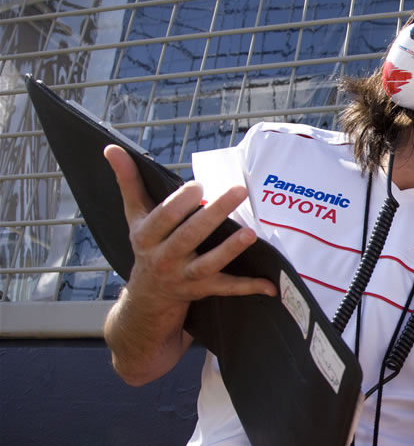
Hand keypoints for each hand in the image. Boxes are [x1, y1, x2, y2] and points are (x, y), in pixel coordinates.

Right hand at [104, 144, 275, 312]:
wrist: (148, 296)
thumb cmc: (147, 245)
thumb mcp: (134, 216)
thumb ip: (129, 182)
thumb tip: (112, 149)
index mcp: (147, 236)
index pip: (163, 217)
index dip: (180, 202)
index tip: (199, 185)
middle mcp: (164, 258)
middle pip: (189, 236)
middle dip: (213, 214)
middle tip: (238, 191)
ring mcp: (185, 276)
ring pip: (208, 264)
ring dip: (230, 249)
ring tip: (250, 233)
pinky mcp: (203, 289)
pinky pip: (227, 288)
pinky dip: (249, 287)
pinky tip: (270, 285)